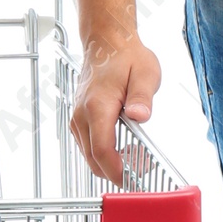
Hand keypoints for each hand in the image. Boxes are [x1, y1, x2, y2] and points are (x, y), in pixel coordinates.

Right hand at [69, 30, 160, 185]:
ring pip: (88, 155)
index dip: (117, 171)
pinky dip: (103, 154)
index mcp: (97, 107)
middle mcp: (82, 115)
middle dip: (115, 172)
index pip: (102, 151)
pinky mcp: (79, 118)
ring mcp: (77, 117)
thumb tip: (141, 115)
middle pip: (93, 159)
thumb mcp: (145, 73)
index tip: (133, 179)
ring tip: (136, 158)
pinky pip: (87, 145)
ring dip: (109, 164)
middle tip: (140, 171)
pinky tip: (123, 148)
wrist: (106, 41)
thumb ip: (142, 96)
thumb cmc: (125, 56)